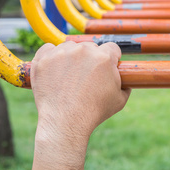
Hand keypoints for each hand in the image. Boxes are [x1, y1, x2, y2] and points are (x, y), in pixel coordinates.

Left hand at [31, 42, 129, 169]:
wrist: (65, 122)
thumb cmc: (94, 112)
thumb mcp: (120, 100)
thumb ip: (125, 84)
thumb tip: (125, 80)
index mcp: (104, 57)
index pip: (112, 48)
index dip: (111, 58)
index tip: (105, 68)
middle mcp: (83, 50)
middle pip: (90, 47)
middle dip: (90, 59)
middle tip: (85, 77)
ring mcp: (61, 53)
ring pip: (70, 47)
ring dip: (71, 57)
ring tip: (69, 77)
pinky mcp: (44, 59)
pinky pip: (48, 48)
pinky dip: (51, 55)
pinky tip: (55, 69)